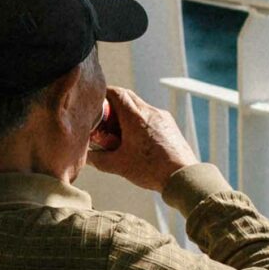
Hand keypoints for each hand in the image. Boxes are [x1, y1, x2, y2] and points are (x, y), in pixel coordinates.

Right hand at [85, 85, 199, 194]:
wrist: (182, 176)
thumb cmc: (151, 170)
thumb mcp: (118, 166)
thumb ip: (98, 159)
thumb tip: (86, 156)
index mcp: (135, 117)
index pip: (115, 93)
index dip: (102, 95)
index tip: (95, 106)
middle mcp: (149, 111)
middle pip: (127, 97)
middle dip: (113, 107)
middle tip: (105, 124)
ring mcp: (162, 116)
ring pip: (139, 107)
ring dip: (127, 116)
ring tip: (121, 137)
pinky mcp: (170, 125)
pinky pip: (151, 116)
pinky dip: (140, 123)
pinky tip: (138, 142)